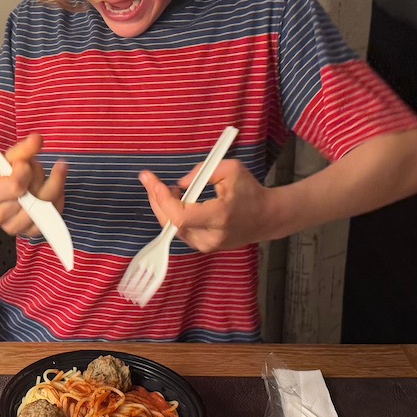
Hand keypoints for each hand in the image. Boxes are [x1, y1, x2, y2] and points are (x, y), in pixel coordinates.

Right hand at [0, 133, 69, 238]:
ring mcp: (14, 227)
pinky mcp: (29, 233)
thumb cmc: (2, 175)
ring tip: (48, 177)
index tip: (26, 162)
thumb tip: (38, 139)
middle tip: (38, 167)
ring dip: (53, 188)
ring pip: (46, 209)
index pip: (15, 186)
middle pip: (34, 198)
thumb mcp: (9, 158)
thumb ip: (23, 149)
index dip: (26, 171)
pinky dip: (58, 201)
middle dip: (41, 177)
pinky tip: (55, 189)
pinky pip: (53, 218)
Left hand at [138, 156, 272, 252]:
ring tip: (165, 189)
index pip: (179, 215)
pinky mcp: (204, 248)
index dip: (161, 199)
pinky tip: (175, 201)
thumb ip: (202, 172)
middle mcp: (211, 236)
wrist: (267, 217)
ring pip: (172, 228)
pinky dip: (172, 216)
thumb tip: (179, 185)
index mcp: (219, 217)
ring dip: (163, 207)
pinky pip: (180, 231)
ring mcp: (207, 246)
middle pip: (170, 223)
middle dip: (156, 200)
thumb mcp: (231, 169)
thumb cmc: (250, 191)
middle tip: (150, 181)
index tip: (151, 180)